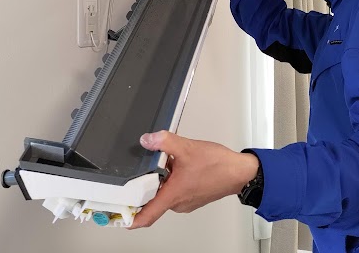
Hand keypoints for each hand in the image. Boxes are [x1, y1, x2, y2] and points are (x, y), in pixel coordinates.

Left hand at [129, 131, 259, 228]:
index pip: (147, 216)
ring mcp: (186, 201)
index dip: (130, 219)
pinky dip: (171, 179)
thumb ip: (164, 141)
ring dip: (160, 180)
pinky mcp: (193, 196)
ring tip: (164, 162)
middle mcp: (178, 202)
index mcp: (174, 195)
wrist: (240, 172)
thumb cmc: (219, 166)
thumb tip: (147, 140)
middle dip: (145, 185)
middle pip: (152, 200)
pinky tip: (176, 164)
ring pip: (164, 193)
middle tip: (140, 171)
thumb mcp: (187, 148)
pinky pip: (175, 190)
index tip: (118, 218)